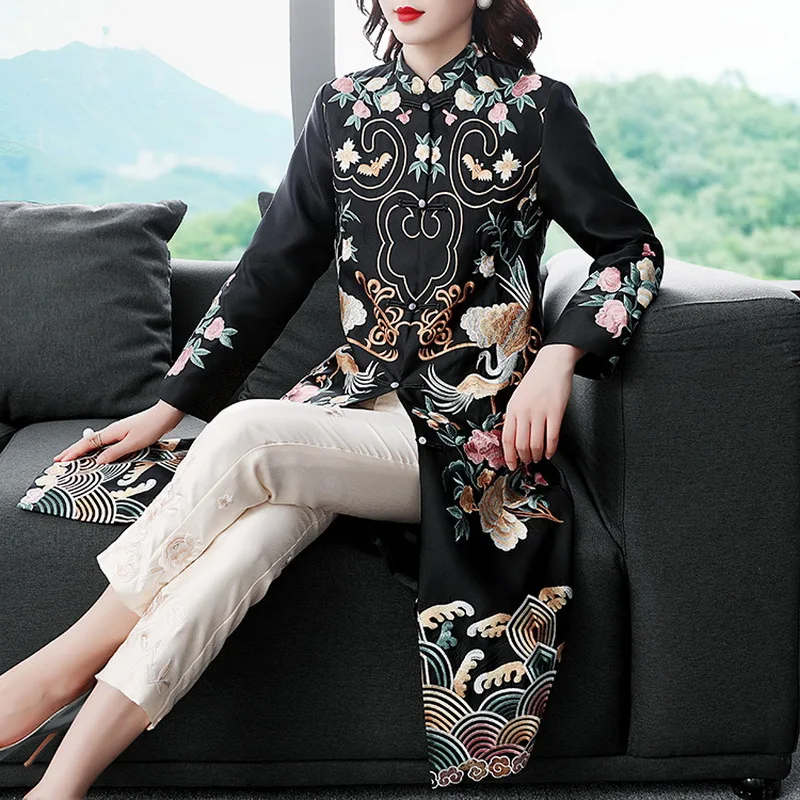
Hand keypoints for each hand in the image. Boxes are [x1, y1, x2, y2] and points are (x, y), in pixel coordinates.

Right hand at [52, 400, 185, 464]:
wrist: (165, 415)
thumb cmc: (152, 427)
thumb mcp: (133, 443)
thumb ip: (115, 453)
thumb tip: (98, 461)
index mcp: (111, 432)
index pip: (87, 444)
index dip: (74, 453)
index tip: (61, 461)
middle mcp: (112, 431)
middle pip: (87, 442)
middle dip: (72, 451)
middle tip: (59, 459)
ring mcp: (119, 432)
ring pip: (95, 442)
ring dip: (83, 450)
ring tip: (73, 458)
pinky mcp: (126, 434)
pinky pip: (105, 443)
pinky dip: (96, 449)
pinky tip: (97, 453)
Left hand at [501, 343, 586, 469]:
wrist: (552, 363)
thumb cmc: (536, 380)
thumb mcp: (517, 397)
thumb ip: (514, 415)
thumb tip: (511, 434)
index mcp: (513, 409)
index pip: (507, 439)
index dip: (508, 456)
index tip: (510, 465)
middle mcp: (524, 412)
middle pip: (521, 444)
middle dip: (524, 458)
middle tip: (526, 462)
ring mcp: (540, 412)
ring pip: (536, 444)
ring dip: (536, 456)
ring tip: (538, 458)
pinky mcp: (556, 412)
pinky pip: (552, 437)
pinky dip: (550, 449)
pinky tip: (549, 453)